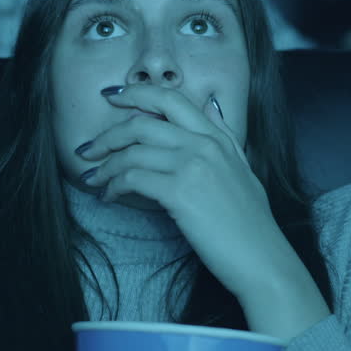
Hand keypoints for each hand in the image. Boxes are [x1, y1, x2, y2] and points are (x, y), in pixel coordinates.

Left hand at [79, 84, 294, 297]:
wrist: (261, 258)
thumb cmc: (251, 223)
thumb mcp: (243, 169)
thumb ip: (225, 136)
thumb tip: (211, 106)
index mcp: (218, 138)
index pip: (171, 99)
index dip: (136, 92)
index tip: (112, 96)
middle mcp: (204, 145)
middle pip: (142, 123)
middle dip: (108, 135)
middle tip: (88, 149)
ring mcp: (192, 166)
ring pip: (132, 152)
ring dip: (105, 166)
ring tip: (93, 179)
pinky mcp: (180, 192)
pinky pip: (132, 178)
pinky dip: (113, 186)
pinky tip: (110, 197)